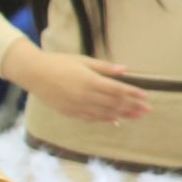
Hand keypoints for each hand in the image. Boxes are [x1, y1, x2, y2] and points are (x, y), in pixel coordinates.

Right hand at [17, 48, 149, 122]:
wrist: (34, 73)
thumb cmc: (59, 62)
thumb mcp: (83, 60)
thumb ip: (104, 67)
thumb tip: (125, 69)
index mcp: (89, 80)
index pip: (117, 89)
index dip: (133, 93)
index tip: (146, 96)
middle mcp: (85, 95)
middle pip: (114, 103)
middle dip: (132, 106)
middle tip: (147, 109)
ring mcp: (77, 105)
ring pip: (105, 113)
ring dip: (123, 114)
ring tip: (137, 116)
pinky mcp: (70, 112)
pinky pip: (91, 118)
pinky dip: (105, 119)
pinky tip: (116, 120)